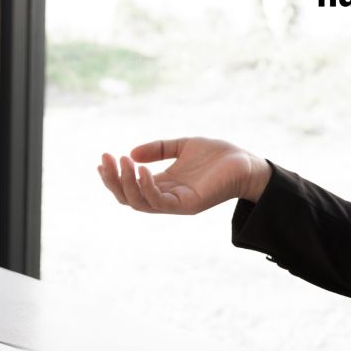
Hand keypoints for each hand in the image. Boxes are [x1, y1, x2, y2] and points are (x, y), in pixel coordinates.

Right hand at [97, 137, 271, 214]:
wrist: (247, 163)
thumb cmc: (218, 155)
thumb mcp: (182, 146)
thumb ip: (158, 149)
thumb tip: (131, 153)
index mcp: (162, 184)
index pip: (129, 187)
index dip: (112, 176)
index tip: (103, 158)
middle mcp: (165, 197)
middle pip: (128, 198)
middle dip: (113, 180)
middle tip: (106, 159)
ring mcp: (176, 203)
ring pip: (140, 202)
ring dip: (126, 183)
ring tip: (122, 162)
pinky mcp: (188, 205)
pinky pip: (160, 202)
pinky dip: (147, 187)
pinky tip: (142, 169)